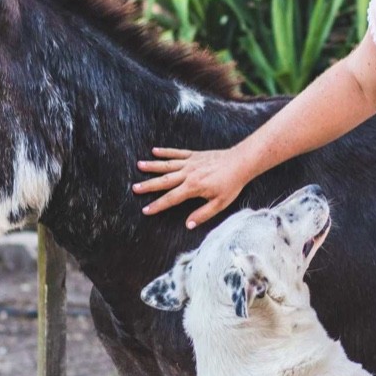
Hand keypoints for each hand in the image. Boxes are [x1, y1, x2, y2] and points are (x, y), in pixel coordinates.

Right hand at [133, 147, 247, 227]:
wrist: (240, 162)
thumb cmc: (231, 184)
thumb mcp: (220, 203)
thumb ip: (203, 214)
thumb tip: (188, 225)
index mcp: (193, 187)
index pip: (171, 198)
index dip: (157, 205)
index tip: (145, 210)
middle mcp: (188, 174)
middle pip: (164, 180)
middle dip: (148, 185)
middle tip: (134, 188)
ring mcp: (190, 163)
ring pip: (167, 165)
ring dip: (152, 166)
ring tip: (139, 165)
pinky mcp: (194, 155)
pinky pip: (177, 153)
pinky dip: (165, 152)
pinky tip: (154, 150)